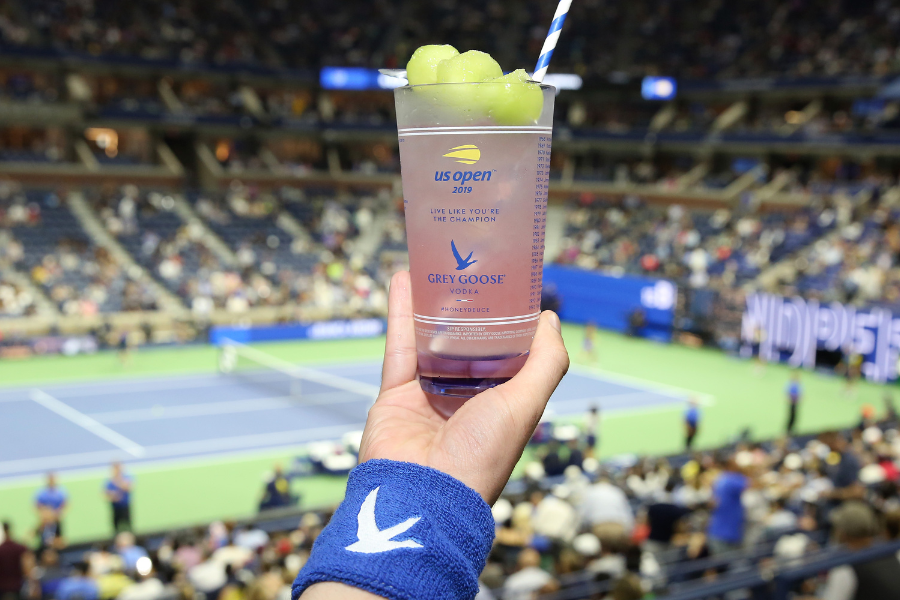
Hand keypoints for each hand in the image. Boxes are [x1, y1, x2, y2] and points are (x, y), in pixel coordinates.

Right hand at [359, 271, 568, 503]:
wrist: (422, 496)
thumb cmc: (481, 455)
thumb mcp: (526, 406)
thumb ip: (545, 363)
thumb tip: (550, 319)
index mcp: (502, 405)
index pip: (510, 356)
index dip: (511, 323)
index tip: (512, 288)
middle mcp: (467, 399)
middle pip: (468, 344)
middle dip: (470, 311)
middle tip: (472, 270)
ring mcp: (430, 395)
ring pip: (432, 340)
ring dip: (433, 305)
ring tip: (438, 266)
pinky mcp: (396, 393)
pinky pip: (399, 346)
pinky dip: (401, 312)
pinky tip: (403, 279)